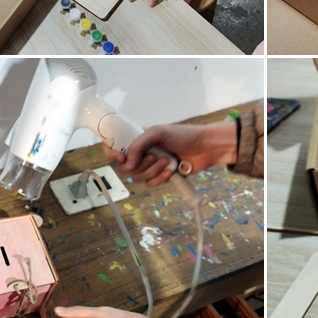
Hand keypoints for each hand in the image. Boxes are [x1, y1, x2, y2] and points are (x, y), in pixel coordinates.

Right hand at [102, 121, 236, 185]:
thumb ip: (138, 145)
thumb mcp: (157, 133)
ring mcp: (151, 166)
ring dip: (153, 170)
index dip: (112, 154)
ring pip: (138, 177)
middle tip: (155, 155)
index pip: (114, 147)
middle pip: (125, 167)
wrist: (206, 147)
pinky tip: (171, 170)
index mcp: (137, 139)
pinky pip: (151, 184)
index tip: (121, 158)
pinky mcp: (161, 177)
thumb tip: (126, 166)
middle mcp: (141, 153)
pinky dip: (160, 178)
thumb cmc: (183, 135)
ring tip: (167, 160)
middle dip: (140, 164)